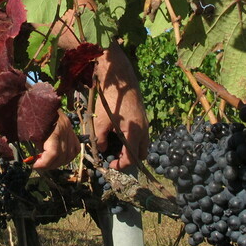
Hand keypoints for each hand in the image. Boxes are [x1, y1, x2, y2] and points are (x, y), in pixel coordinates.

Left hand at [31, 110, 80, 170]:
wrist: (38, 99)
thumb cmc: (29, 112)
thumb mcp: (29, 128)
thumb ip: (34, 144)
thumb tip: (34, 160)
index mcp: (54, 128)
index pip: (54, 153)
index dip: (44, 163)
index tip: (34, 165)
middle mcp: (66, 129)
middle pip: (62, 156)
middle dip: (49, 165)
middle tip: (38, 165)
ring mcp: (70, 129)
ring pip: (70, 154)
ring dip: (58, 162)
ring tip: (46, 162)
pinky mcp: (71, 130)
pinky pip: (75, 148)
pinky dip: (67, 156)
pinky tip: (57, 158)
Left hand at [93, 46, 148, 169]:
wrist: (120, 79)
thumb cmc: (110, 100)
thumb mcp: (101, 122)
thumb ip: (100, 140)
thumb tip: (101, 150)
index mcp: (134, 134)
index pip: (131, 158)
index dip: (120, 165)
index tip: (110, 164)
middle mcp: (144, 130)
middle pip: (141, 153)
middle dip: (129, 158)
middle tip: (114, 155)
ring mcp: (145, 123)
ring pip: (142, 143)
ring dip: (130, 148)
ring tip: (114, 143)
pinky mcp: (142, 116)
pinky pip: (140, 134)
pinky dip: (131, 138)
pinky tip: (118, 131)